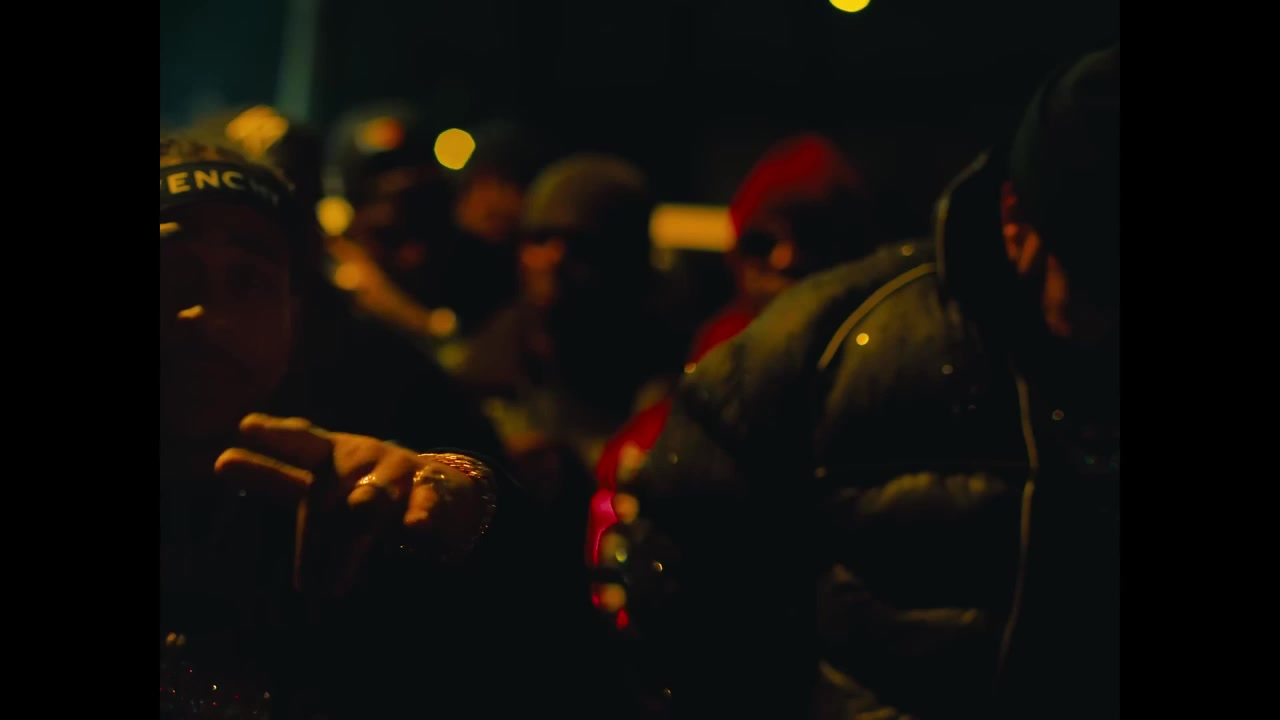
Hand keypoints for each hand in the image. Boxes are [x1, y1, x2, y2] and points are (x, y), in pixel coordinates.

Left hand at [214, 413, 492, 597]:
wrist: (439, 494)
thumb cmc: (363, 488)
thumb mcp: (319, 484)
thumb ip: (274, 476)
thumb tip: (219, 462)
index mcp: (334, 454)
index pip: (302, 442)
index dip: (276, 435)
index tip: (246, 426)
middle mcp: (363, 458)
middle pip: (330, 469)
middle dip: (310, 479)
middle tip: (289, 482)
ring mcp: (397, 476)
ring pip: (369, 503)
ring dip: (349, 547)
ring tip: (330, 588)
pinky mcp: (430, 496)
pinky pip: (425, 505)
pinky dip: (420, 516)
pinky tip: (415, 528)